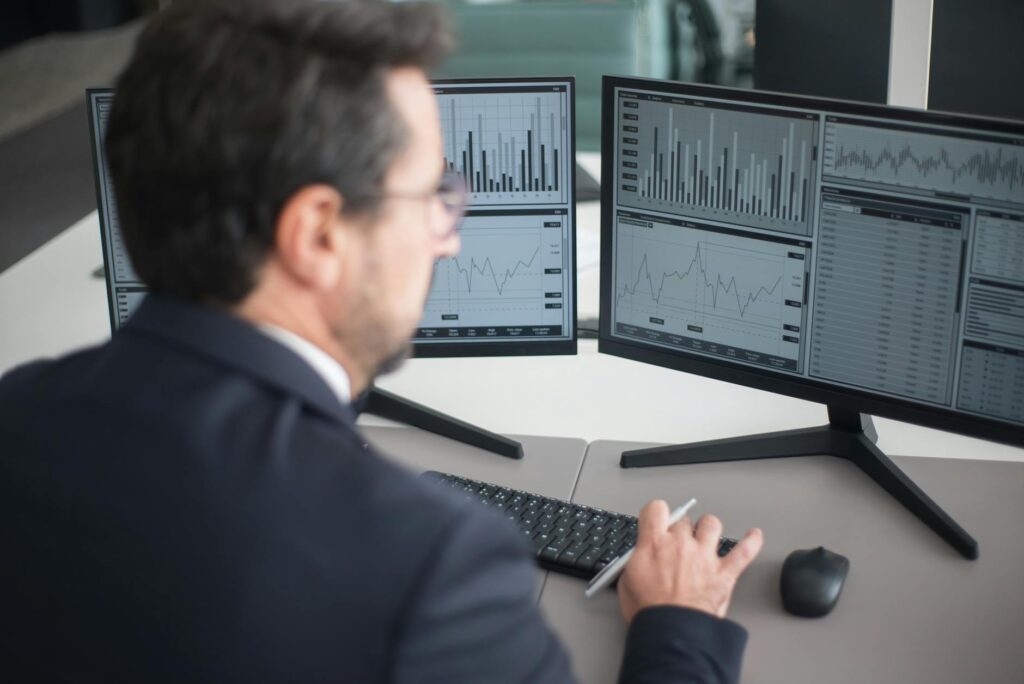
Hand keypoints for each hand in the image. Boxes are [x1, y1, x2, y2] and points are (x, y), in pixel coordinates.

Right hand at [617, 499, 762, 623]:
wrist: (672, 633)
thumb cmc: (650, 612)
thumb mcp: (627, 581)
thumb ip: (636, 561)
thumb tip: (639, 557)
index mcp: (654, 544)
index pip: (656, 509)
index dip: (656, 512)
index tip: (657, 519)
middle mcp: (681, 544)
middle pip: (685, 521)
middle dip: (681, 531)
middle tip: (678, 544)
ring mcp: (705, 557)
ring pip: (712, 525)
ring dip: (709, 529)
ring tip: (706, 536)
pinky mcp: (724, 574)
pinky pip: (744, 551)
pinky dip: (751, 542)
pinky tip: (753, 536)